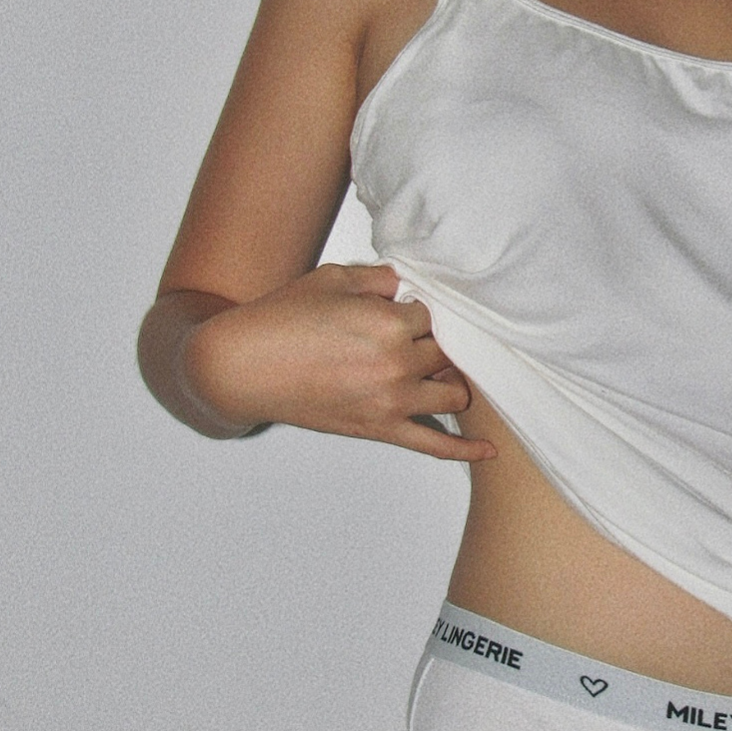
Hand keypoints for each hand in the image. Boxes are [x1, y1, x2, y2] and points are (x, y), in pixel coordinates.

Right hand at [186, 263, 494, 461]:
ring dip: (451, 380)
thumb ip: (382, 279)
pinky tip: (489, 451)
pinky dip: (464, 450)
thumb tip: (410, 285)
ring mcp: (390, 402)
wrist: (242, 366)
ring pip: (453, 393)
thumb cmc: (282, 318)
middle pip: (447, 351)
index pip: (434, 313)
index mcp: (389, 323)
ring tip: (438, 371)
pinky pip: (434, 445)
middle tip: (416, 338)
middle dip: (435, 343)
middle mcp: (397, 364)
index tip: (405, 309)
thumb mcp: (335, 279)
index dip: (420, 310)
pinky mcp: (379, 430)